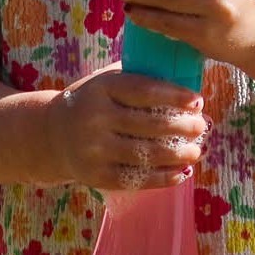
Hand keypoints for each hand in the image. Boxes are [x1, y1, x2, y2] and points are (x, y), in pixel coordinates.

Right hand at [52, 63, 207, 191]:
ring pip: (145, 154)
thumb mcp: (107, 80)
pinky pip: (135, 179)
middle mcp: (96, 118)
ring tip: (197, 151)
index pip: (145, 91)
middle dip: (182, 127)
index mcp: (102, 88)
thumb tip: (185, 74)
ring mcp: (95, 149)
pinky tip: (181, 172)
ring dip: (177, 155)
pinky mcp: (96, 176)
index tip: (197, 101)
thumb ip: (139, 75)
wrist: (51, 133)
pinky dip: (162, 178)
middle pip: (149, 125)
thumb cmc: (93, 101)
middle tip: (202, 127)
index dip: (174, 96)